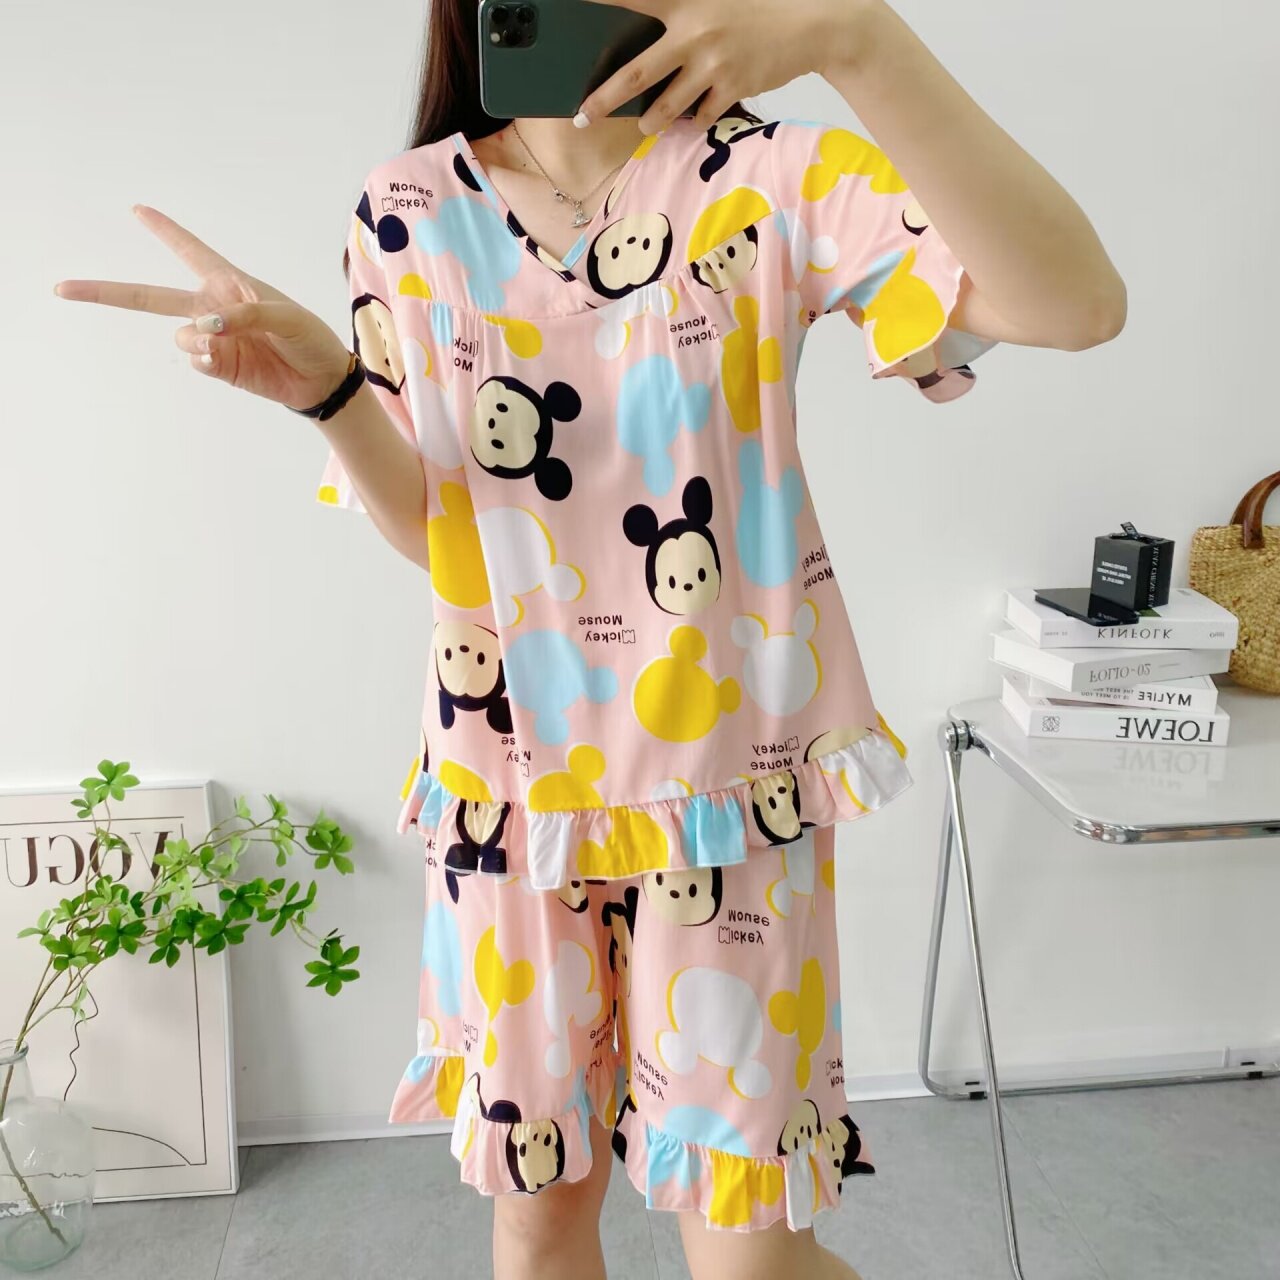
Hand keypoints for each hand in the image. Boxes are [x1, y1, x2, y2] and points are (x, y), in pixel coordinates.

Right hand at [53, 205, 352, 412]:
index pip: (190, 250)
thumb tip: (206, 327)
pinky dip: (206, 358)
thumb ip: (246, 314)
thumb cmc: (309, 337)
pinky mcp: (219, 366)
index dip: (164, 230)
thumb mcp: (286, 316)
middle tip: (64, 288)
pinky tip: (224, 357)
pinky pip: (196, 360)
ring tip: (226, 341)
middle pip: (151, 297)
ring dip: (197, 338)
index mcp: (229, 282)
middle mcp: (212, 307)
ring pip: (180, 336)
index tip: (138, 209)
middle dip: (107, 291)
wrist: (321, 380)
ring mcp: (213, 338)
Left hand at [577, 0, 873, 133]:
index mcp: (686, 0)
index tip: (567, 3)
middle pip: (636, 75)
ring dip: (650, 120)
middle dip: (604, 100)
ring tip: (643, 123)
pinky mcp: (731, 88)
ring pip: (666, 107)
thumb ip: (682, 9)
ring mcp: (712, 65)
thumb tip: (654, 36)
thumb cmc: (759, 7)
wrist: (813, 24)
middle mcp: (693, 32)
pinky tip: (693, 113)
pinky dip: (692, 117)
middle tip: (582, 116)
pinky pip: (699, 115)